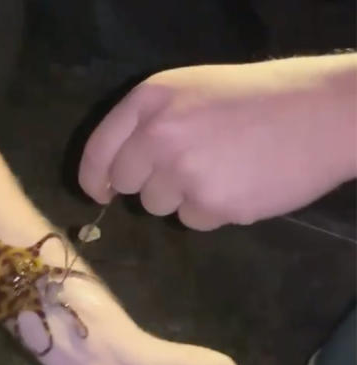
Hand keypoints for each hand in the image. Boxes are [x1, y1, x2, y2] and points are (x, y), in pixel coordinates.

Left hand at [78, 55, 356, 229]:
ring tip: (224, 168)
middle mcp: (157, 135)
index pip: (97, 150)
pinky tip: (240, 184)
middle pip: (126, 183)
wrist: (324, 114)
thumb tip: (115, 172)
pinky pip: (192, 220)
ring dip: (183, 196)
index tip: (98, 192)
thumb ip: (149, 123)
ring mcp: (182, 171)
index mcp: (150, 100)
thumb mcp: (193, 91)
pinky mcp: (210, 203)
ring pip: (158, 205)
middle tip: (187, 169)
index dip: (93, 177)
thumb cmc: (259, 98)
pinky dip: (212, 211)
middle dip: (148, 184)